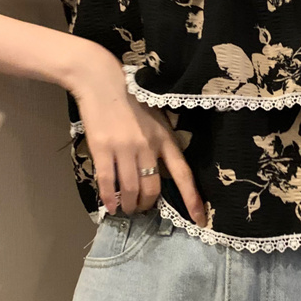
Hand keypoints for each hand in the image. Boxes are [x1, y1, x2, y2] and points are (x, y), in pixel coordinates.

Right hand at [66, 46, 206, 224]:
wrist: (100, 80)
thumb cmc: (132, 98)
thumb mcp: (157, 118)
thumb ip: (163, 143)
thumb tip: (165, 171)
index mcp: (165, 138)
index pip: (184, 174)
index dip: (192, 200)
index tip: (200, 220)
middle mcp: (148, 146)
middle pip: (153, 188)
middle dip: (147, 205)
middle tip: (142, 209)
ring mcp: (124, 148)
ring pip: (130, 189)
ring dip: (129, 205)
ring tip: (127, 209)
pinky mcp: (102, 149)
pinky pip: (107, 182)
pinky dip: (109, 198)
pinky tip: (110, 206)